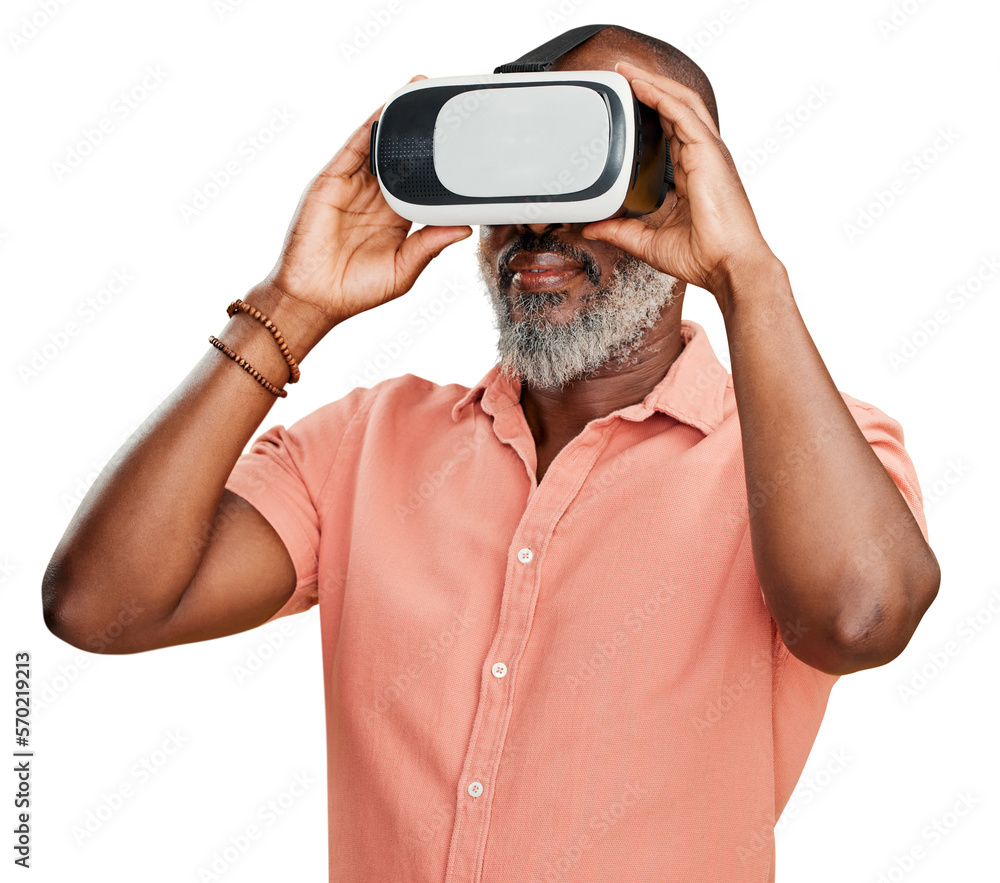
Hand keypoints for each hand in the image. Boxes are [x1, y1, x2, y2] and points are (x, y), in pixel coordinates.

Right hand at [260, 75, 471, 326]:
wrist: (314, 298)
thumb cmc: (355, 290)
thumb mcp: (404, 268)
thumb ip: (430, 244)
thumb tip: (464, 228)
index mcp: (396, 218)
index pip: (421, 182)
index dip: (437, 163)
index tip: (460, 144)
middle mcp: (375, 198)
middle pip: (400, 155)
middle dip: (419, 131)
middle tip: (443, 104)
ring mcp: (353, 186)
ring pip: (378, 145)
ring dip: (396, 118)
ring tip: (418, 89)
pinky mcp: (332, 181)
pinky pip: (354, 148)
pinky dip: (370, 126)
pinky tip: (387, 111)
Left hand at [581, 61, 775, 306]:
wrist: (728, 265)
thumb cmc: (703, 256)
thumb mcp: (648, 242)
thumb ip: (620, 231)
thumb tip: (591, 228)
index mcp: (693, 175)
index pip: (671, 133)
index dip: (650, 113)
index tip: (627, 105)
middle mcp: (703, 159)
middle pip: (675, 109)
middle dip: (650, 87)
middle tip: (622, 74)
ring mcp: (708, 152)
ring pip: (680, 102)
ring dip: (653, 83)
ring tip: (628, 71)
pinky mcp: (708, 152)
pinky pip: (683, 113)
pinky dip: (661, 95)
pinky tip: (641, 85)